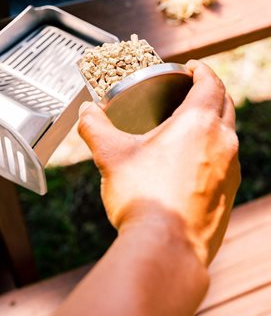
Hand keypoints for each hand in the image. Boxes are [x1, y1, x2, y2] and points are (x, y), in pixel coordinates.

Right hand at [78, 60, 239, 265]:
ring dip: (214, 122)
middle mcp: (222, 142)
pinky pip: (227, 160)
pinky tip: (192, 161)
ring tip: (189, 125)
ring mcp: (230, 169)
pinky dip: (214, 149)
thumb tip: (86, 112)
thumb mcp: (111, 156)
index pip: (211, 83)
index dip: (202, 71)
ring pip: (228, 133)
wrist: (166, 248)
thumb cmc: (143, 198)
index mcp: (198, 123)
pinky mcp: (229, 192)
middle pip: (225, 104)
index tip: (193, 67)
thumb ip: (95, 128)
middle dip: (211, 92)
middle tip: (191, 91)